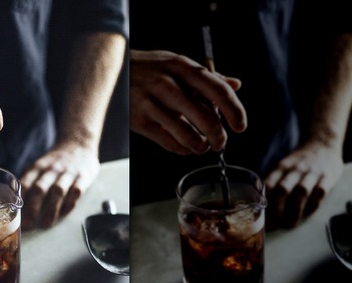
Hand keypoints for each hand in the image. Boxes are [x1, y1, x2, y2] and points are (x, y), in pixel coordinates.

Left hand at [20, 144, 99, 229]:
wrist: (78, 143)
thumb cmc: (55, 160)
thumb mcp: (39, 165)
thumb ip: (29, 180)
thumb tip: (15, 201)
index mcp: (37, 167)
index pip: (25, 183)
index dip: (19, 201)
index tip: (15, 216)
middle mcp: (52, 169)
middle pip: (40, 188)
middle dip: (33, 208)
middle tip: (28, 225)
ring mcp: (68, 173)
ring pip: (58, 191)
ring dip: (51, 209)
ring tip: (46, 224)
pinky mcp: (83, 177)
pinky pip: (76, 191)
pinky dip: (70, 203)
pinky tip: (64, 213)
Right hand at [130, 50, 246, 154]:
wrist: (111, 71)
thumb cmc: (149, 68)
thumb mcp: (177, 64)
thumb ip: (205, 77)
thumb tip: (234, 85)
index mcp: (182, 67)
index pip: (218, 90)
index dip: (234, 111)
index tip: (240, 126)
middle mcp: (167, 84)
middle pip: (205, 118)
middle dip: (219, 136)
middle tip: (221, 142)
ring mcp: (151, 104)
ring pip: (187, 134)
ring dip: (200, 146)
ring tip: (203, 146)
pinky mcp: (139, 121)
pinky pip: (168, 142)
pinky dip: (181, 149)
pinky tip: (185, 147)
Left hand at [264, 142, 343, 229]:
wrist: (322, 143)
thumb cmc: (299, 160)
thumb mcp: (282, 165)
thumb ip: (272, 180)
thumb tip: (259, 203)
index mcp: (281, 167)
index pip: (268, 184)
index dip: (263, 202)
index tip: (261, 217)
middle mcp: (295, 169)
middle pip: (283, 189)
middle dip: (277, 209)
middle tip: (275, 225)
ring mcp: (312, 172)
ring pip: (301, 192)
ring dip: (294, 211)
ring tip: (289, 224)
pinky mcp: (328, 176)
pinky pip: (320, 193)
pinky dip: (313, 205)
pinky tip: (307, 213)